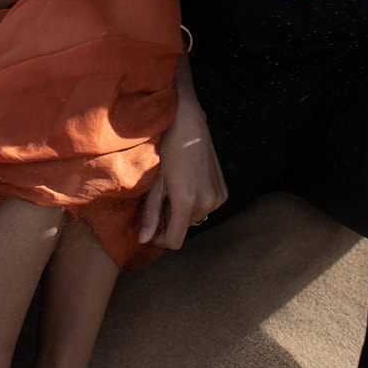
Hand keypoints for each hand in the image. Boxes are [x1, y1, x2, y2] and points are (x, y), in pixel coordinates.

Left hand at [140, 73, 227, 249]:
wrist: (188, 126)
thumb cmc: (166, 151)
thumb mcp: (154, 183)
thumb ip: (150, 214)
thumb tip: (144, 241)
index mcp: (187, 202)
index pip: (175, 241)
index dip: (160, 240)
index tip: (152, 230)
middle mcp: (207, 202)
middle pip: (184, 227)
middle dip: (171, 217)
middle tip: (163, 194)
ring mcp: (217, 197)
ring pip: (195, 217)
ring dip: (183, 209)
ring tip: (176, 185)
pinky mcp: (223, 191)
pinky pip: (206, 206)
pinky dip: (196, 201)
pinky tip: (189, 181)